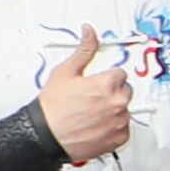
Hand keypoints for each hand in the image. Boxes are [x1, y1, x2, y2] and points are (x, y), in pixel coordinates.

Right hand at [35, 29, 135, 165]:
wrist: (45, 135)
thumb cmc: (53, 107)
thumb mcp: (65, 72)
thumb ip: (84, 50)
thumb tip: (89, 32)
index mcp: (109, 83)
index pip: (120, 73)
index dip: (105, 78)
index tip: (95, 84)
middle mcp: (118, 101)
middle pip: (124, 90)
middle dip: (110, 93)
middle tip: (90, 99)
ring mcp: (120, 120)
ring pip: (123, 109)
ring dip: (112, 110)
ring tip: (90, 114)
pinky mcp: (119, 137)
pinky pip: (123, 128)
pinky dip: (112, 127)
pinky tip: (95, 125)